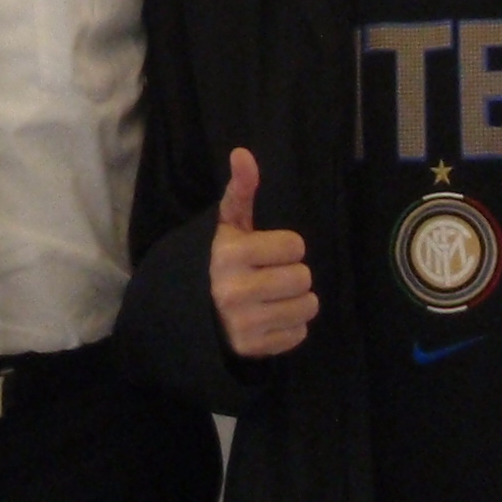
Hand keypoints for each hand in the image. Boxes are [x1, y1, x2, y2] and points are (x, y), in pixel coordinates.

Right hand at [206, 147, 315, 359]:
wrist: (194, 315)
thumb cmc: (221, 262)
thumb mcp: (228, 226)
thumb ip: (240, 190)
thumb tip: (243, 153)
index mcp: (229, 254)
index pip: (295, 246)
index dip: (285, 247)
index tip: (267, 253)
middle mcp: (234, 290)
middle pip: (303, 277)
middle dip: (293, 275)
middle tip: (272, 276)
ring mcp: (244, 323)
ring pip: (307, 306)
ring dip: (297, 301)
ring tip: (275, 297)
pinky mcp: (253, 348)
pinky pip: (299, 333)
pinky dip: (291, 326)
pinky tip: (271, 318)